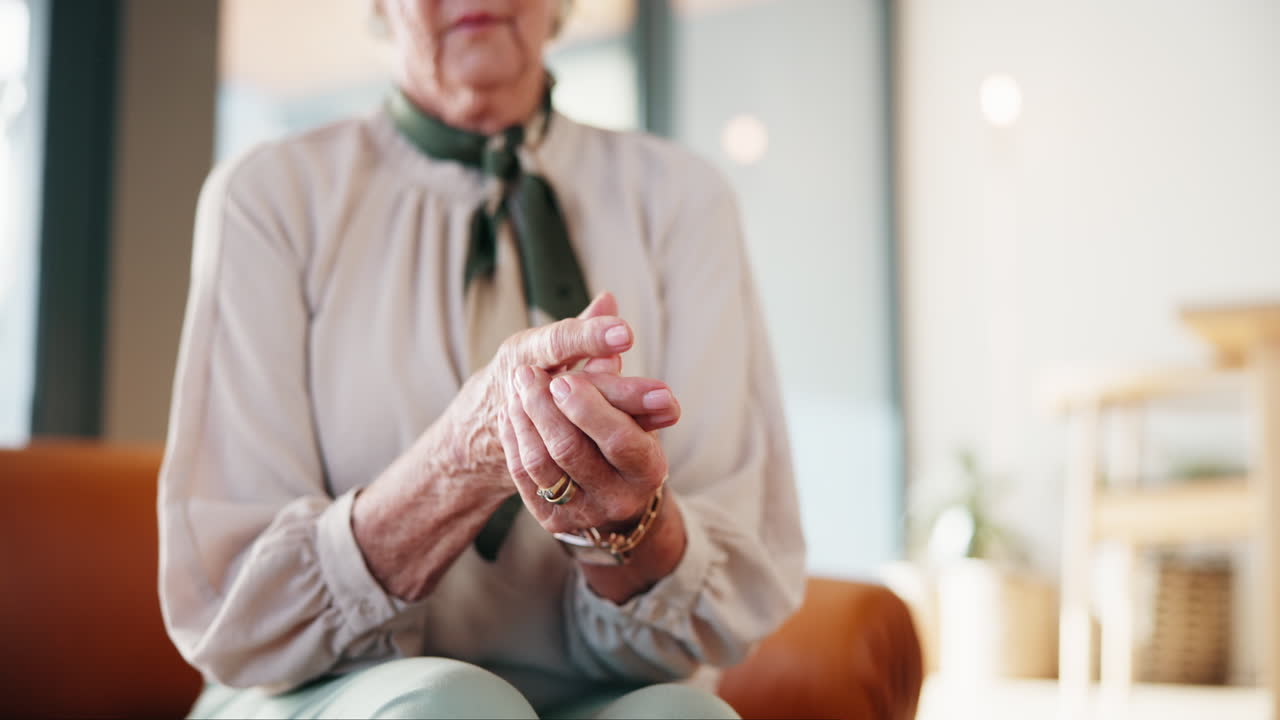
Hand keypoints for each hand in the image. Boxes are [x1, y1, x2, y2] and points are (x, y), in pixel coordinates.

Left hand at [498, 365, 676, 534]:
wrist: (615, 493)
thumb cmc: (626, 438)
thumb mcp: (633, 413)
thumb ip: (619, 384)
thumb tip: (608, 348)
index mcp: (648, 469)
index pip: (619, 439)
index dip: (588, 409)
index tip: (563, 378)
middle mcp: (619, 499)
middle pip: (571, 450)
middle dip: (544, 407)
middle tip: (526, 373)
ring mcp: (584, 513)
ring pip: (540, 463)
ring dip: (523, 419)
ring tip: (516, 388)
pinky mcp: (553, 520)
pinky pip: (523, 475)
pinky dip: (513, 438)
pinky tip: (509, 412)